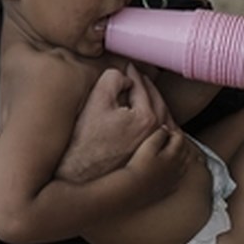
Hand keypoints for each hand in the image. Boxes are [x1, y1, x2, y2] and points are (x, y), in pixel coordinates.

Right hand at [60, 64, 164, 183]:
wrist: (80, 175)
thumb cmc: (85, 141)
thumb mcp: (97, 100)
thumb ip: (114, 78)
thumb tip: (127, 77)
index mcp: (147, 118)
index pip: (143, 87)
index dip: (134, 74)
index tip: (128, 68)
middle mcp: (157, 135)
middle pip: (157, 102)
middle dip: (148, 87)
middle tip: (138, 78)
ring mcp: (156, 151)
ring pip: (164, 120)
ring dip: (157, 104)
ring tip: (147, 95)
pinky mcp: (152, 162)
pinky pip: (162, 138)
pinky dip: (161, 125)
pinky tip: (154, 121)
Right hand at [126, 123, 196, 198]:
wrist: (133, 189)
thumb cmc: (138, 167)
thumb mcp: (147, 146)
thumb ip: (158, 135)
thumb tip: (165, 129)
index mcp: (173, 154)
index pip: (180, 138)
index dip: (173, 131)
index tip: (166, 130)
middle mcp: (177, 166)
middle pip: (185, 151)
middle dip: (181, 143)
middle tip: (172, 138)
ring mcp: (175, 179)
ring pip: (185, 165)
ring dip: (183, 157)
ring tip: (176, 152)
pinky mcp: (169, 188)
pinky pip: (179, 178)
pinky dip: (179, 172)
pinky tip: (174, 171)